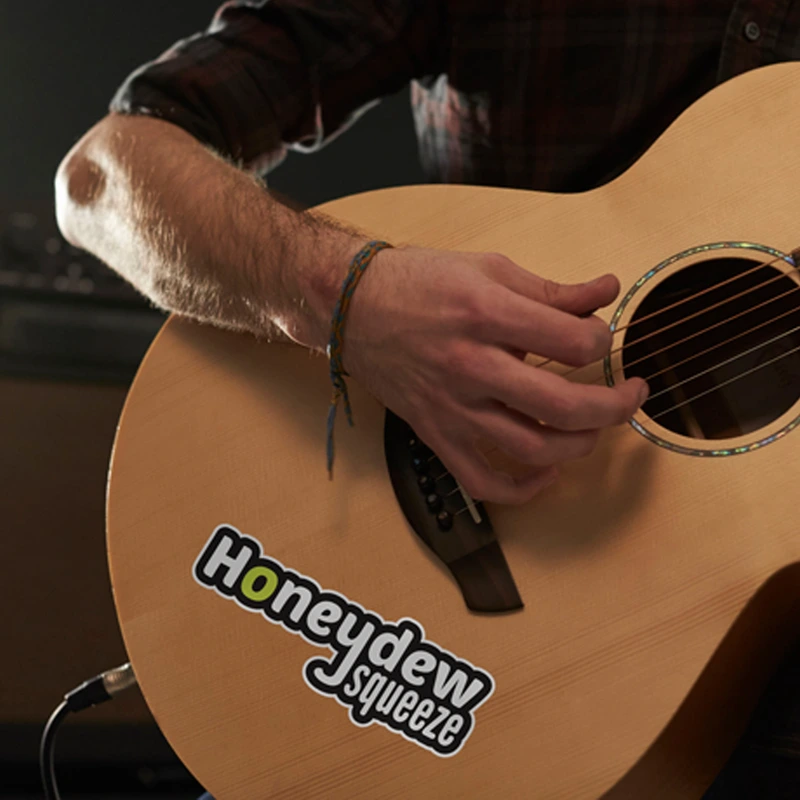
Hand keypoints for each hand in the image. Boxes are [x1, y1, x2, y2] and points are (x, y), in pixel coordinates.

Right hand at [343, 247, 647, 504]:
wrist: (352, 307)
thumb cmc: (418, 282)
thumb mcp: (488, 268)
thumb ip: (552, 288)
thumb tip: (606, 292)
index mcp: (487, 314)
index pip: (573, 343)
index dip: (601, 342)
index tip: (598, 339)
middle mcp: (471, 365)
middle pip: (563, 406)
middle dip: (615, 406)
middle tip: (632, 394)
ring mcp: (453, 406)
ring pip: (532, 448)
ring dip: (580, 445)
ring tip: (594, 429)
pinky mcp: (437, 432)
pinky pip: (482, 480)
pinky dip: (522, 490)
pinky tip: (547, 472)